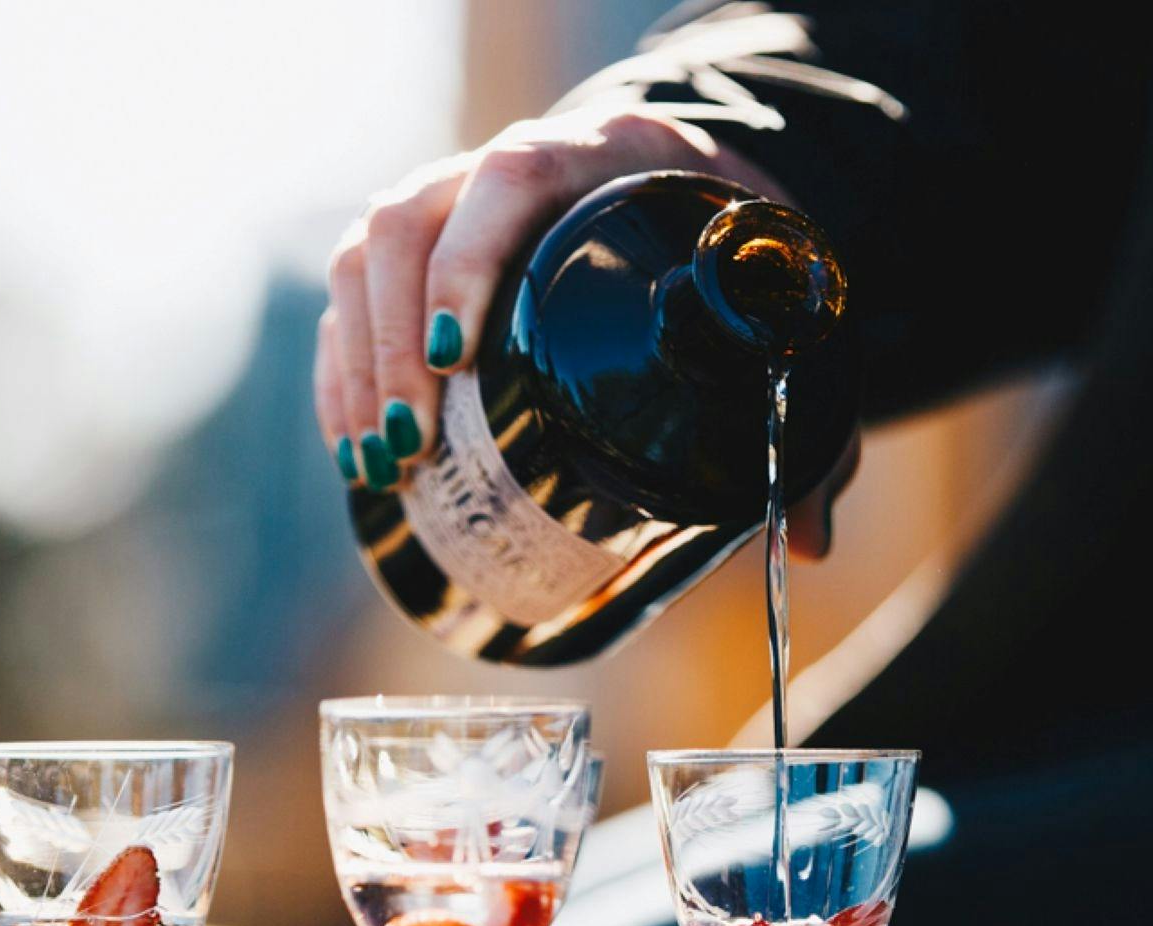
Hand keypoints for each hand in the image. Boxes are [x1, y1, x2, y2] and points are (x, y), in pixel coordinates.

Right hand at [312, 105, 850, 559]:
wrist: (697, 189)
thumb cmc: (734, 244)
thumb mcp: (776, 302)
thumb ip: (800, 405)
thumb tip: (810, 541)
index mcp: (602, 156)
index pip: (510, 176)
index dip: (468, 258)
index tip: (454, 355)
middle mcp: (508, 167)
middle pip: (406, 221)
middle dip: (391, 339)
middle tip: (412, 442)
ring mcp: (453, 203)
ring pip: (362, 256)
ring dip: (357, 361)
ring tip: (380, 459)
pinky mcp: (423, 253)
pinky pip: (352, 295)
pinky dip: (342, 368)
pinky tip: (351, 443)